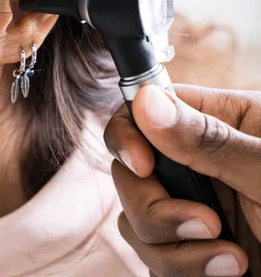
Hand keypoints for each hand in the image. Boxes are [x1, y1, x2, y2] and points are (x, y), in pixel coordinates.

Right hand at [104, 84, 260, 276]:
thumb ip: (209, 141)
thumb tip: (146, 101)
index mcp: (219, 124)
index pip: (144, 110)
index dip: (129, 135)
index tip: (142, 166)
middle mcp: (198, 164)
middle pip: (130, 174)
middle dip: (154, 208)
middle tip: (205, 225)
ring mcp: (193, 207)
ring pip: (136, 222)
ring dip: (174, 251)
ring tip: (232, 262)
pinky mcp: (191, 249)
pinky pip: (154, 258)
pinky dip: (180, 271)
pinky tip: (225, 274)